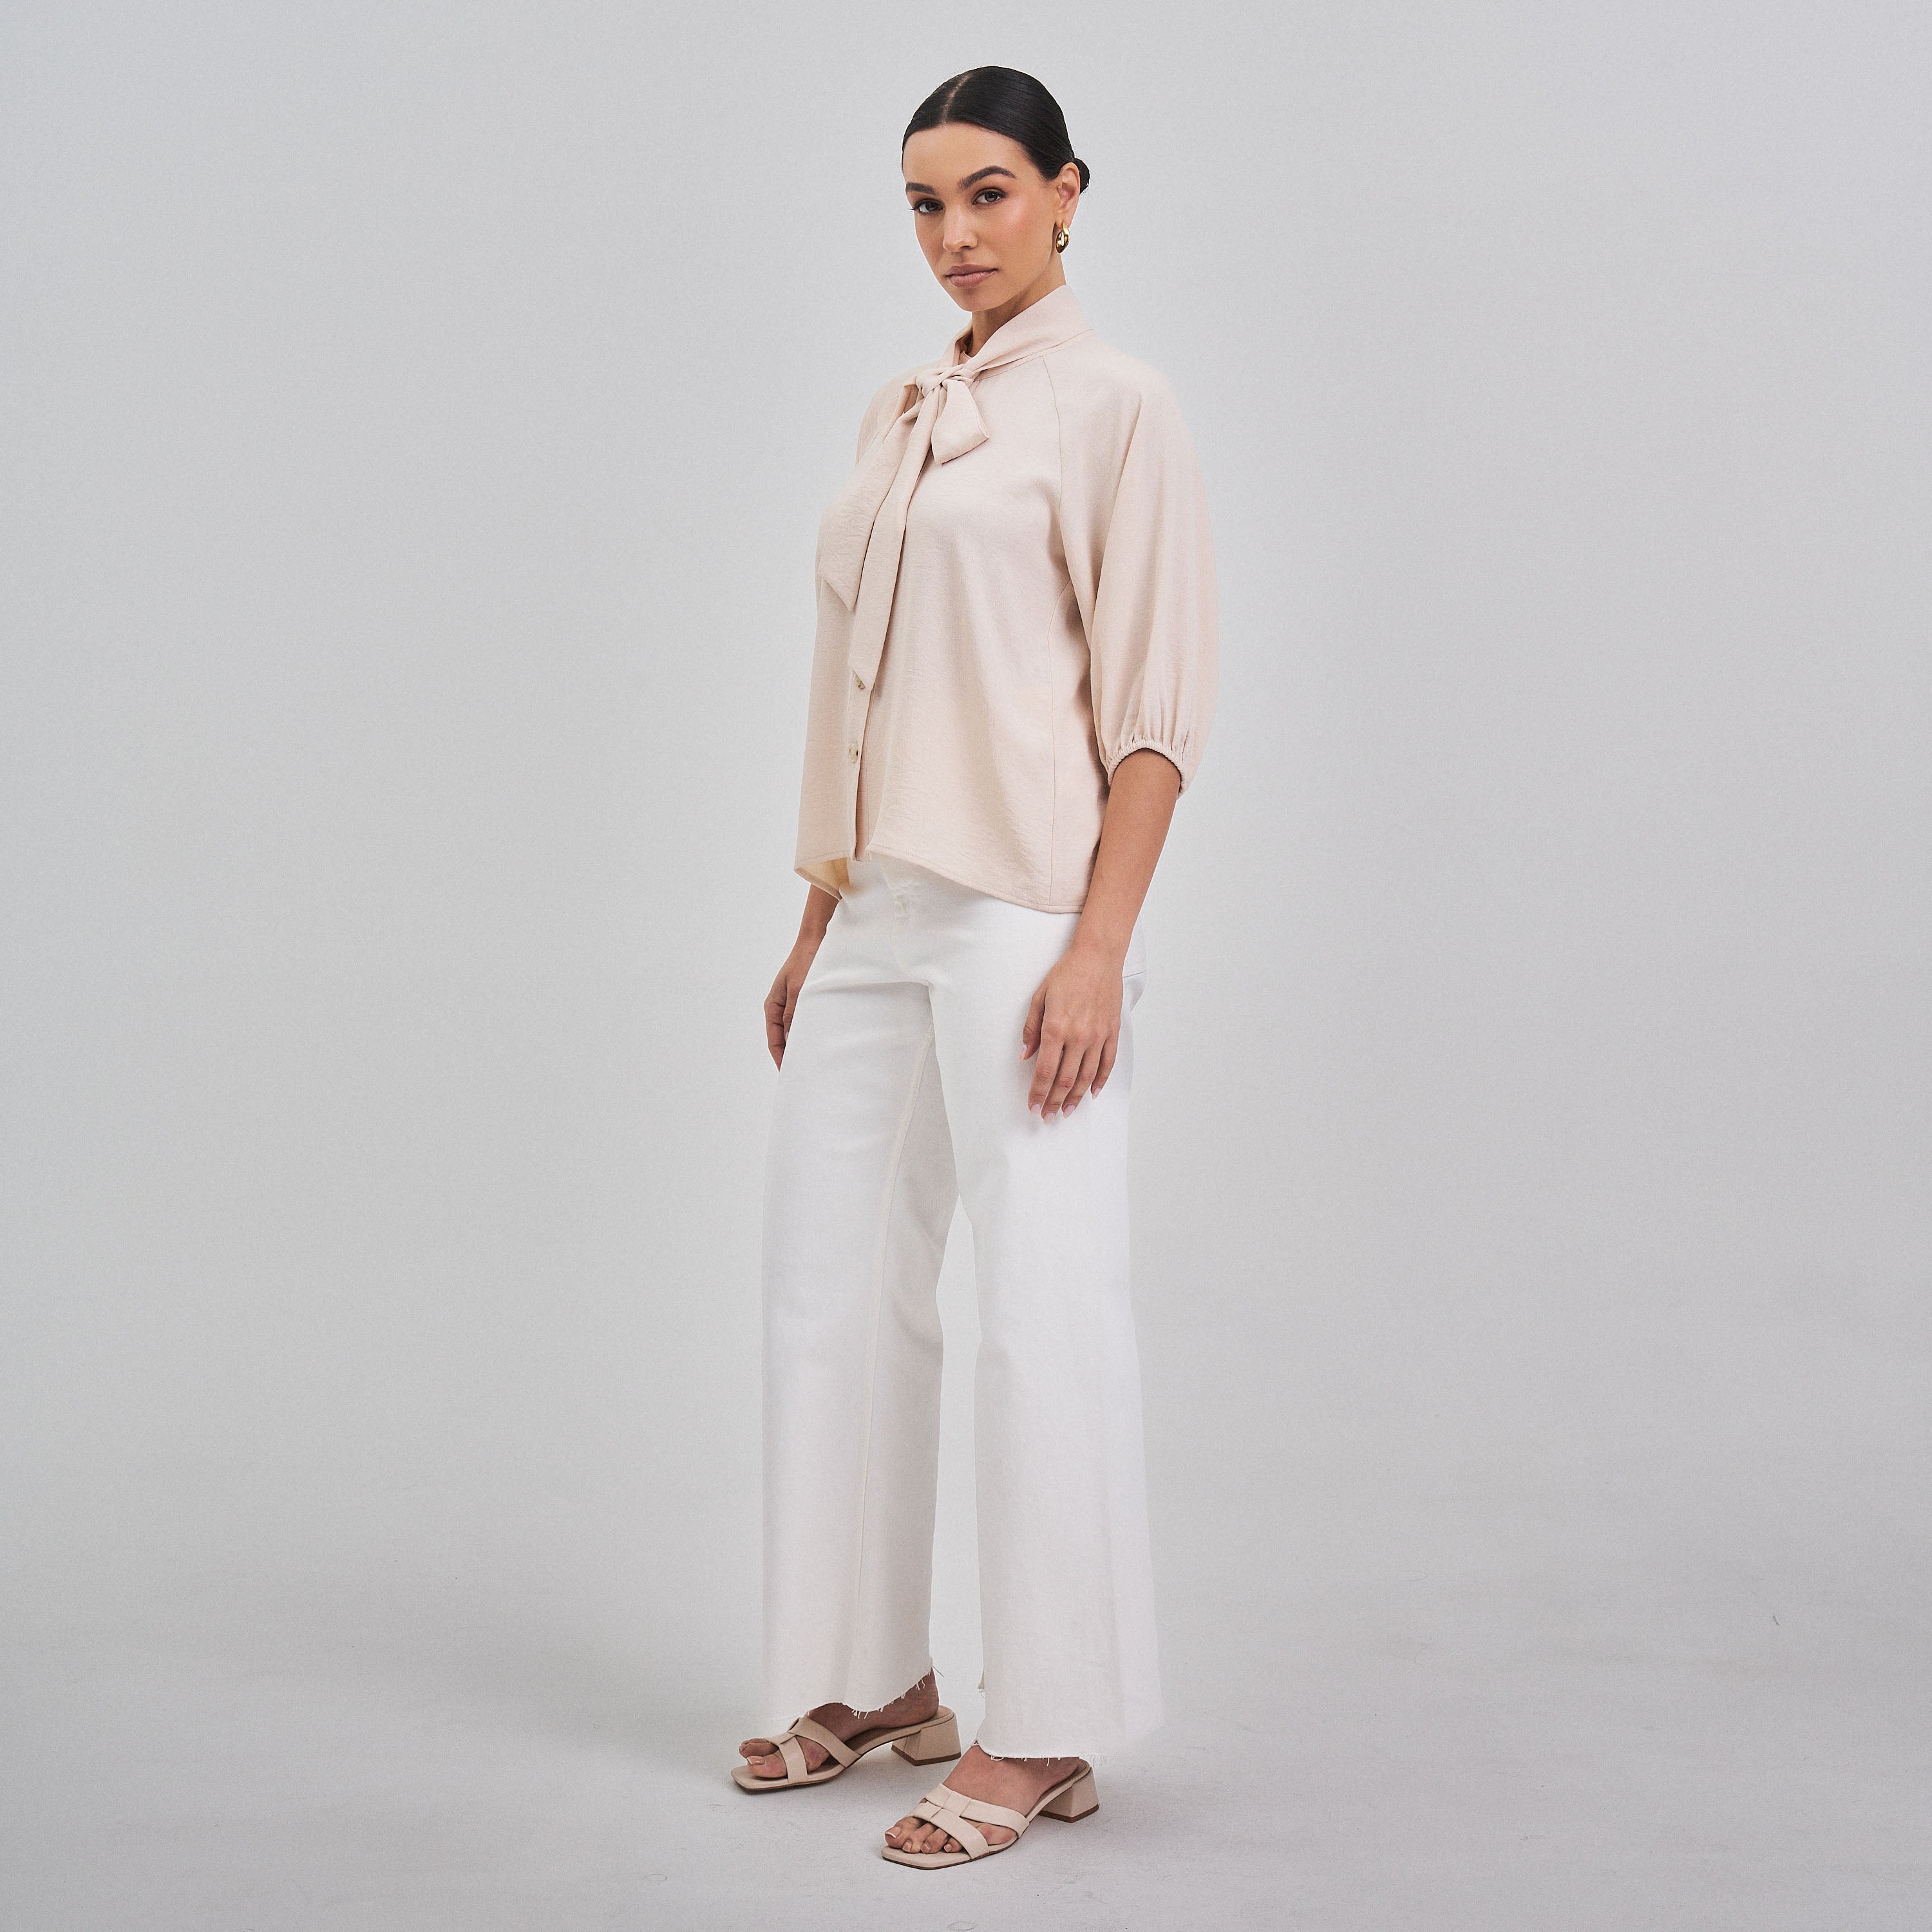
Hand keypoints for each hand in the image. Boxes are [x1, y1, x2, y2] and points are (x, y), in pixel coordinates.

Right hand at [764, 935, 821, 1067]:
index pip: (774, 1041)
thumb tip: (791, 1041)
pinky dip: (811, 1031)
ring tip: (815, 1060)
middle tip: (805, 1073)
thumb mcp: (800, 991)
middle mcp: (780, 1007)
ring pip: (795, 1031)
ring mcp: (792, 1003)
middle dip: (792, 1055)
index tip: (790, 1075)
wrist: (818, 939)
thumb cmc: (807, 961)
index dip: (781, 1060)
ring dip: (803, 1044)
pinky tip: (822, 1040)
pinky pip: (805, 1021)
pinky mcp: (805, 1000)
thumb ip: (794, 1016)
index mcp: (773, 1006)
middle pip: (783, 1039)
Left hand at [1020, 941, 1124, 1116]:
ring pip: (1086, 1077)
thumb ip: (1031, 1029)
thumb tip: (1025, 1055)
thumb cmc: (1067, 974)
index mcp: (1056, 1028)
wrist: (1097, 957)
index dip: (1038, 1093)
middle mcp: (1078, 1036)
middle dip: (1054, 1101)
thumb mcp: (1039, 997)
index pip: (1044, 1071)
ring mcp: (1098, 1036)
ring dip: (1075, 1097)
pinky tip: (1092, 1093)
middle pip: (1064, 1080)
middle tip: (1047, 1116)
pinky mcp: (1112, 1032)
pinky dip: (1099, 1081)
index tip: (1033, 1106)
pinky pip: (1107, 1064)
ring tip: (1067, 1111)